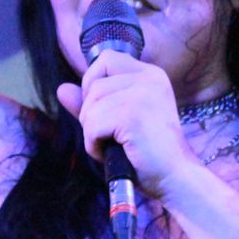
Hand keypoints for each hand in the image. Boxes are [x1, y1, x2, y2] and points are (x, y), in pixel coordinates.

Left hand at [56, 51, 196, 199]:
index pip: (107, 59)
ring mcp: (143, 95)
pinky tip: (110, 154)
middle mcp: (150, 78)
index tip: (102, 109)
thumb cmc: (148, 152)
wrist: (176, 179)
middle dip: (90, 113)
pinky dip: (93, 145)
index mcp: (151, 74)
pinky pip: (93, 126)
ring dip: (92, 132)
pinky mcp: (133, 115)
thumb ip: (92, 103)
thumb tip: (61, 89)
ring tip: (113, 146)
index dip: (93, 82)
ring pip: (91, 107)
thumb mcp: (118, 122)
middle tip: (109, 135)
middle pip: (94, 84)